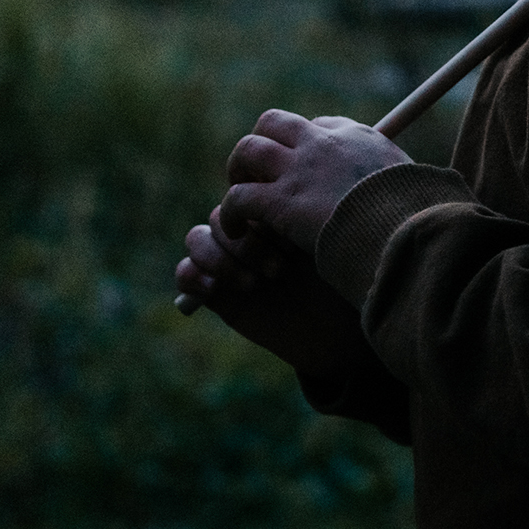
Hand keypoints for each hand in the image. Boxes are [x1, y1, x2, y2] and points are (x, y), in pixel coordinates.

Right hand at [176, 207, 372, 376]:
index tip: (296, 243)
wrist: (339, 335)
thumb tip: (287, 198)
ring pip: (198, 238)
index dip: (261, 214)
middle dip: (247, 241)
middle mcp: (250, 232)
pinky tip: (214, 290)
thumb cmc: (343, 289)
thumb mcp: (333, 251)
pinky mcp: (214, 291)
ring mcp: (230, 260)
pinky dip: (192, 277)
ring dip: (221, 259)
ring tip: (255, 284)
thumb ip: (306, 221)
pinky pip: (185, 272)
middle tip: (282, 267)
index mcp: (276, 212)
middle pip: (221, 215)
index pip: (246, 193)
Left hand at [218, 109, 408, 254]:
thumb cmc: (419, 214)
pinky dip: (231, 213)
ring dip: (238, 170)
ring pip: (248, 149)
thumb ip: (404, 179)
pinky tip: (236, 231)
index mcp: (358, 136)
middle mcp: (324, 144)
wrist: (406, 229)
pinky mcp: (282, 200)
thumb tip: (423, 190)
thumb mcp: (418, 182)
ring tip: (240, 199)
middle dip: (261, 144)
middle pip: (274, 123)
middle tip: (258, 174)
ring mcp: (300, 169)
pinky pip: (239, 196)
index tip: (304, 169)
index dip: (304, 145)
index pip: (319, 125)